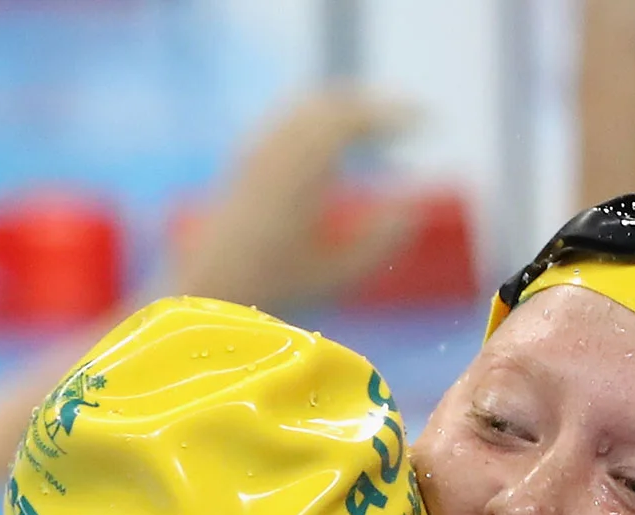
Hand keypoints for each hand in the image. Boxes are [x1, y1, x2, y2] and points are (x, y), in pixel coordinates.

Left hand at [171, 92, 419, 307]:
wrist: (207, 290)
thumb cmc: (275, 291)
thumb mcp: (339, 275)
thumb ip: (382, 240)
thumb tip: (414, 208)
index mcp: (302, 171)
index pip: (355, 119)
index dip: (396, 115)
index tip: (427, 121)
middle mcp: (277, 151)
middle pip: (334, 103)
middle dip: (376, 107)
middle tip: (411, 122)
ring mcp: (258, 151)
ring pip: (310, 106)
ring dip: (348, 109)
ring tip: (380, 127)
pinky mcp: (246, 160)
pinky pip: (291, 119)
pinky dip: (322, 118)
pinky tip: (336, 140)